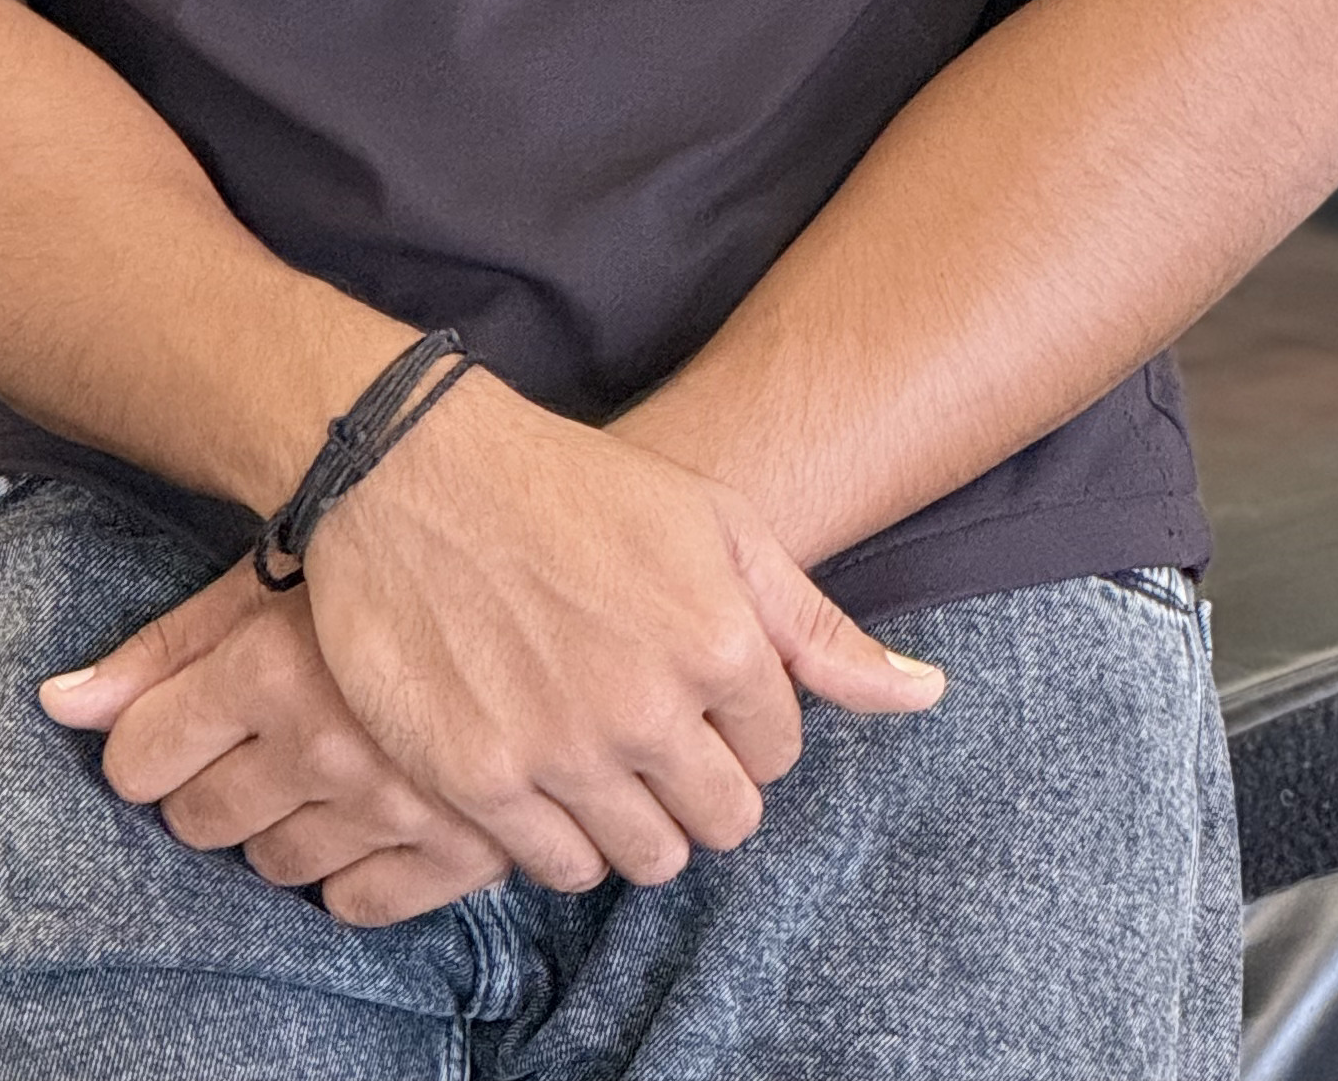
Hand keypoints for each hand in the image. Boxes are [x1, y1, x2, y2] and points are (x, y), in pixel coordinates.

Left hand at [39, 560, 511, 926]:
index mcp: (270, 667)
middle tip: (253, 740)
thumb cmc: (383, 550)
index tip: (174, 727)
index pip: (140, 760)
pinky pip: (362, 902)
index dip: (146, 747)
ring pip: (276, 865)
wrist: (542, 550)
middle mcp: (324, 743)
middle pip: (199, 821)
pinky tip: (366, 813)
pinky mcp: (461, 843)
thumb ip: (160, 650)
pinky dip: (353, 871)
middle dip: (206, 787)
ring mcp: (394, 802)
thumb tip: (56, 705)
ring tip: (316, 764)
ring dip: (279, 824)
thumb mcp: (262, 578)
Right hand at [72, 375, 944, 899]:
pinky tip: (543, 769)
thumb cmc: (572, 486)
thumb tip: (925, 693)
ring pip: (648, 858)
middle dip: (700, 781)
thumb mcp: (715, 524)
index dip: (740, 719)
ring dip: (634, 817)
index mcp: (720, 641)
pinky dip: (560, 836)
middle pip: (723, 821)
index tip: (692, 680)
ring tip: (597, 750)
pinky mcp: (482, 780)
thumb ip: (817, 627)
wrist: (412, 469)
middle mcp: (650, 709)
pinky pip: (558, 868)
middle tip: (648, 724)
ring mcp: (563, 752)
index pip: (778, 752)